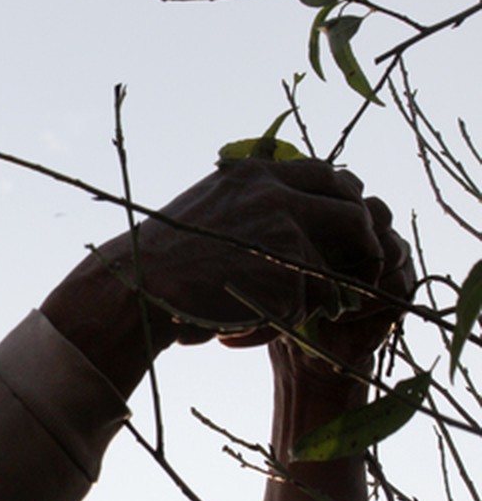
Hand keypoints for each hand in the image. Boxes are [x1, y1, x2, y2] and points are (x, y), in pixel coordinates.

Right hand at [42, 159, 409, 397]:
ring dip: (311, 295)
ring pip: (331, 269)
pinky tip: (240, 326)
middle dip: (364, 244)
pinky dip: (282, 322)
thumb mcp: (207, 206)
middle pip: (354, 213)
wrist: (137, 286)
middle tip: (358, 272)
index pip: (327, 174)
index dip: (344, 200)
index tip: (344, 224)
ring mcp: (287, 233)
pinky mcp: (289, 275)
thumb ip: (251, 200)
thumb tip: (296, 205)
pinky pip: (309, 305)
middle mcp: (277, 196)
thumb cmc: (162, 257)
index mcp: (256, 174)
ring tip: (263, 310)